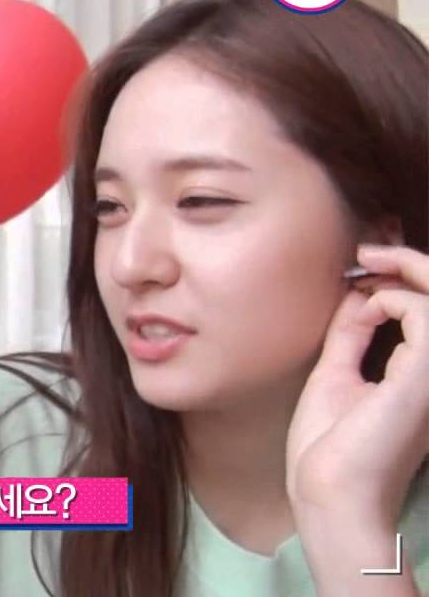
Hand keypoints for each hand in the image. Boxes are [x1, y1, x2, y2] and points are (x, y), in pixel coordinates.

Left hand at [287, 245, 428, 524]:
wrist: (327, 492)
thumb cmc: (328, 448)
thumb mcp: (337, 373)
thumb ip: (351, 334)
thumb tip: (357, 293)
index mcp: (421, 376)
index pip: (426, 312)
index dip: (399, 278)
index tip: (359, 268)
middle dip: (411, 263)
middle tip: (368, 251)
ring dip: (410, 268)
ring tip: (369, 259)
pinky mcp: (426, 375)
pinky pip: (427, 314)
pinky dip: (398, 297)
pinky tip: (368, 306)